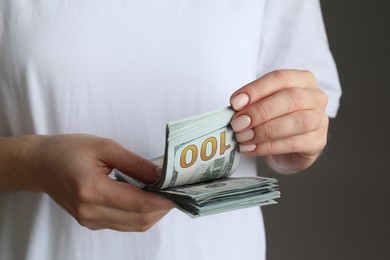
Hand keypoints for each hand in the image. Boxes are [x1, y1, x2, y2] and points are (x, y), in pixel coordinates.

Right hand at [19, 134, 172, 231]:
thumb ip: (135, 163)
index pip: (139, 204)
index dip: (164, 200)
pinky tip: (145, 198)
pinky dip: (139, 214)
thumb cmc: (68, 150)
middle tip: (177, 191)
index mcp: (91, 190)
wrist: (39, 164)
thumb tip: (161, 175)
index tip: (181, 191)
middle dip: (163, 208)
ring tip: (164, 193)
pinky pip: (123, 224)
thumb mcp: (104, 147)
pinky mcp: (91, 222)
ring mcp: (89, 220)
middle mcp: (90, 212)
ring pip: (134, 225)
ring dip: (153, 212)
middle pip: (140, 220)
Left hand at [229, 70, 328, 173]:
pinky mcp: (318, 142)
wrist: (288, 147)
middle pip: (291, 98)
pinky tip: (252, 148)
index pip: (280, 78)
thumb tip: (236, 109)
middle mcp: (316, 97)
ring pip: (298, 121)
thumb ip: (251, 103)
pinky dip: (269, 146)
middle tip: (238, 123)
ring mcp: (321, 119)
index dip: (256, 90)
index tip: (235, 103)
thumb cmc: (274, 119)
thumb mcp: (262, 105)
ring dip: (265, 130)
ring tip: (243, 137)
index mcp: (302, 79)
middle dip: (260, 111)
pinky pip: (295, 143)